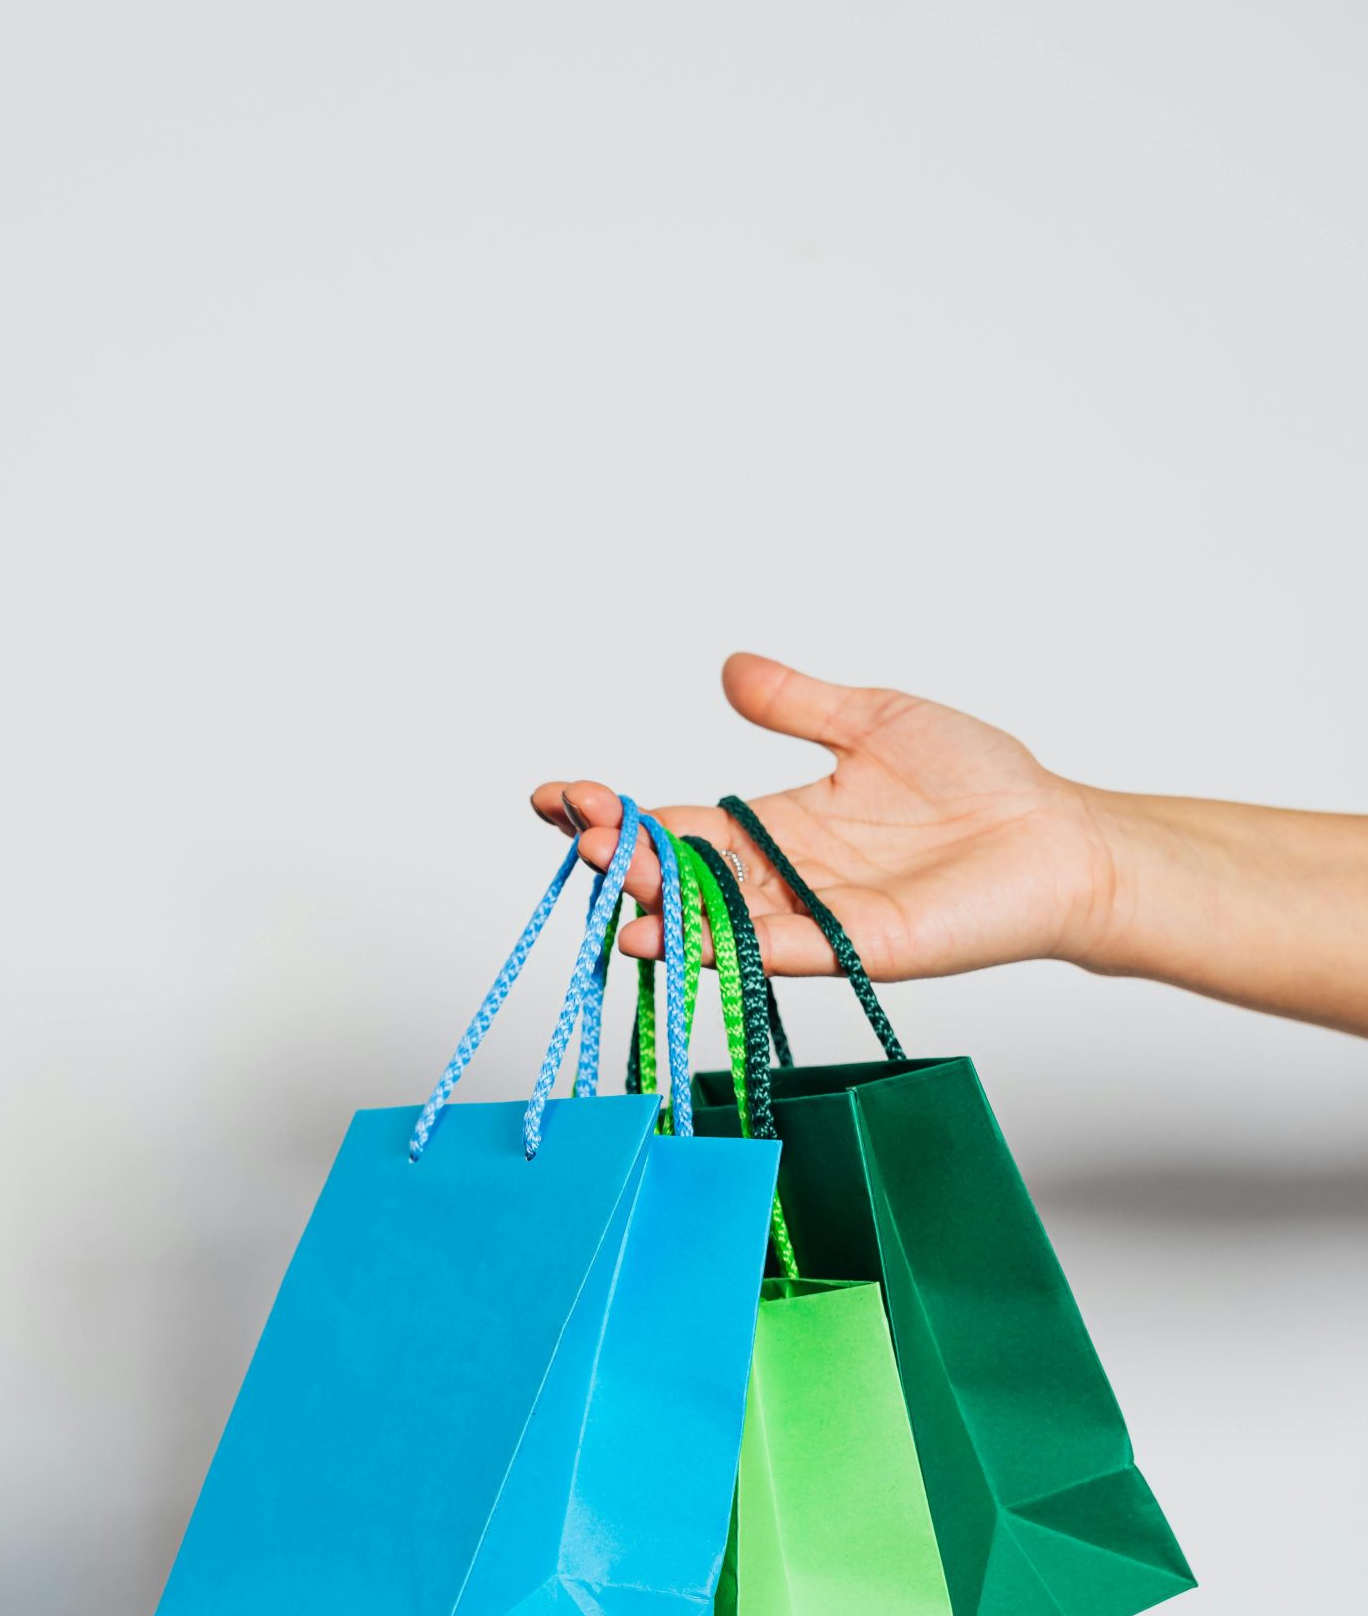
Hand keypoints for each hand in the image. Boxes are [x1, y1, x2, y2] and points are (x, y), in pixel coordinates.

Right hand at [535, 653, 1118, 978]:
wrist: (1059, 836)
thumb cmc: (983, 783)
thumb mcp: (874, 721)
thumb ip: (799, 704)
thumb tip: (732, 666)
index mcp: (777, 824)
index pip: (673, 821)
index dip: (614, 809)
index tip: (556, 792)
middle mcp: (781, 877)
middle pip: (675, 872)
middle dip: (617, 854)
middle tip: (576, 828)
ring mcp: (810, 918)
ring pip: (709, 915)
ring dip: (649, 900)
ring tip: (603, 873)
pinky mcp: (848, 949)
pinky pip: (769, 949)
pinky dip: (714, 942)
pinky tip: (664, 931)